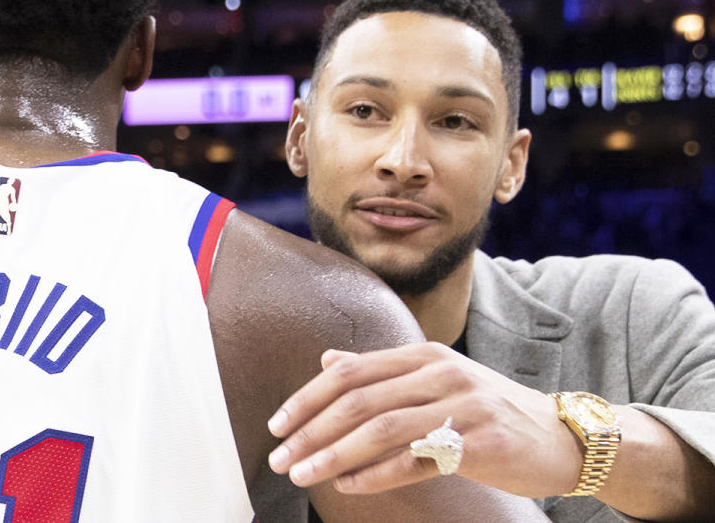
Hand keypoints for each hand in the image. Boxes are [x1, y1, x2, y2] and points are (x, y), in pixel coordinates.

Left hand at [267, 342, 582, 497]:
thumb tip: (327, 359)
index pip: (351, 371)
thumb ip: (381, 371)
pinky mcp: (481, 442)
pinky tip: (348, 485)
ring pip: (381, 429)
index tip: (278, 424)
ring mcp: (463, 405)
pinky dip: (375, 474)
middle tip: (280, 457)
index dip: (308, 397)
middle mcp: (441, 373)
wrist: (562, 436)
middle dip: (311, 430)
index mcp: (424, 355)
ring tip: (303, 474)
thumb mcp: (435, 379)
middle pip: (359, 400)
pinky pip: (416, 460)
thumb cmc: (489, 410)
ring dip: (334, 454)